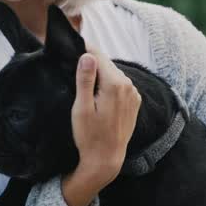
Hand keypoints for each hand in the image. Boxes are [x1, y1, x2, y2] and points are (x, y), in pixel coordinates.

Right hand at [70, 51, 139, 186]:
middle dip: (92, 63)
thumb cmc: (90, 136)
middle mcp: (128, 85)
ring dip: (100, 75)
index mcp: (115, 84)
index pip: (98, 56)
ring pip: (113, 74)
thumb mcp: (82, 108)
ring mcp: (134, 94)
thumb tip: (87, 56)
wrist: (106, 159)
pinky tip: (98, 96)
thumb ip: (85, 80)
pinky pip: (120, 86)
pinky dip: (109, 85)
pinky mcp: (134, 102)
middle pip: (107, 64)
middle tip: (73, 67)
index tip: (72, 47)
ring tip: (84, 83)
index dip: (84, 49)